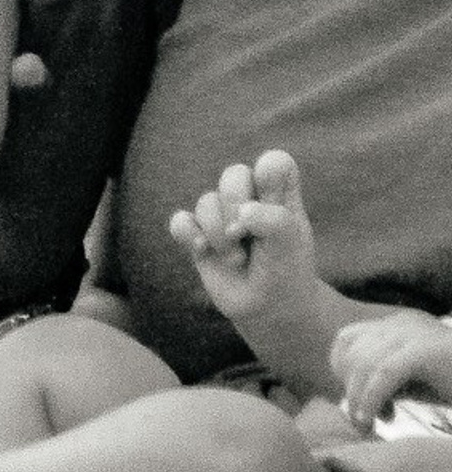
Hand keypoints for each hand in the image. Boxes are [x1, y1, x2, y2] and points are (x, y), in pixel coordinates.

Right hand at [167, 150, 318, 326]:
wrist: (269, 308)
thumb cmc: (286, 271)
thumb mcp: (290, 246)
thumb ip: (275, 220)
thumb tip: (244, 210)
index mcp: (279, 196)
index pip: (274, 163)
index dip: (268, 176)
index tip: (272, 205)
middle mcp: (249, 199)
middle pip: (234, 174)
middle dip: (236, 204)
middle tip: (245, 234)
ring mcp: (220, 216)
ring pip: (206, 201)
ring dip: (219, 234)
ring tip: (236, 260)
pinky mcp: (198, 235)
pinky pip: (180, 221)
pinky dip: (189, 235)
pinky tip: (203, 250)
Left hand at [335, 314, 451, 433]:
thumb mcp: (415, 383)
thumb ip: (385, 381)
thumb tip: (349, 396)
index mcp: (400, 325)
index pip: (348, 339)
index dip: (342, 372)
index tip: (357, 401)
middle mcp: (405, 323)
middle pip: (352, 350)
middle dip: (351, 388)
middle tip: (367, 418)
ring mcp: (417, 333)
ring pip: (364, 362)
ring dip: (359, 398)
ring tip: (371, 423)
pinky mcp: (427, 351)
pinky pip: (384, 373)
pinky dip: (371, 398)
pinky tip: (374, 420)